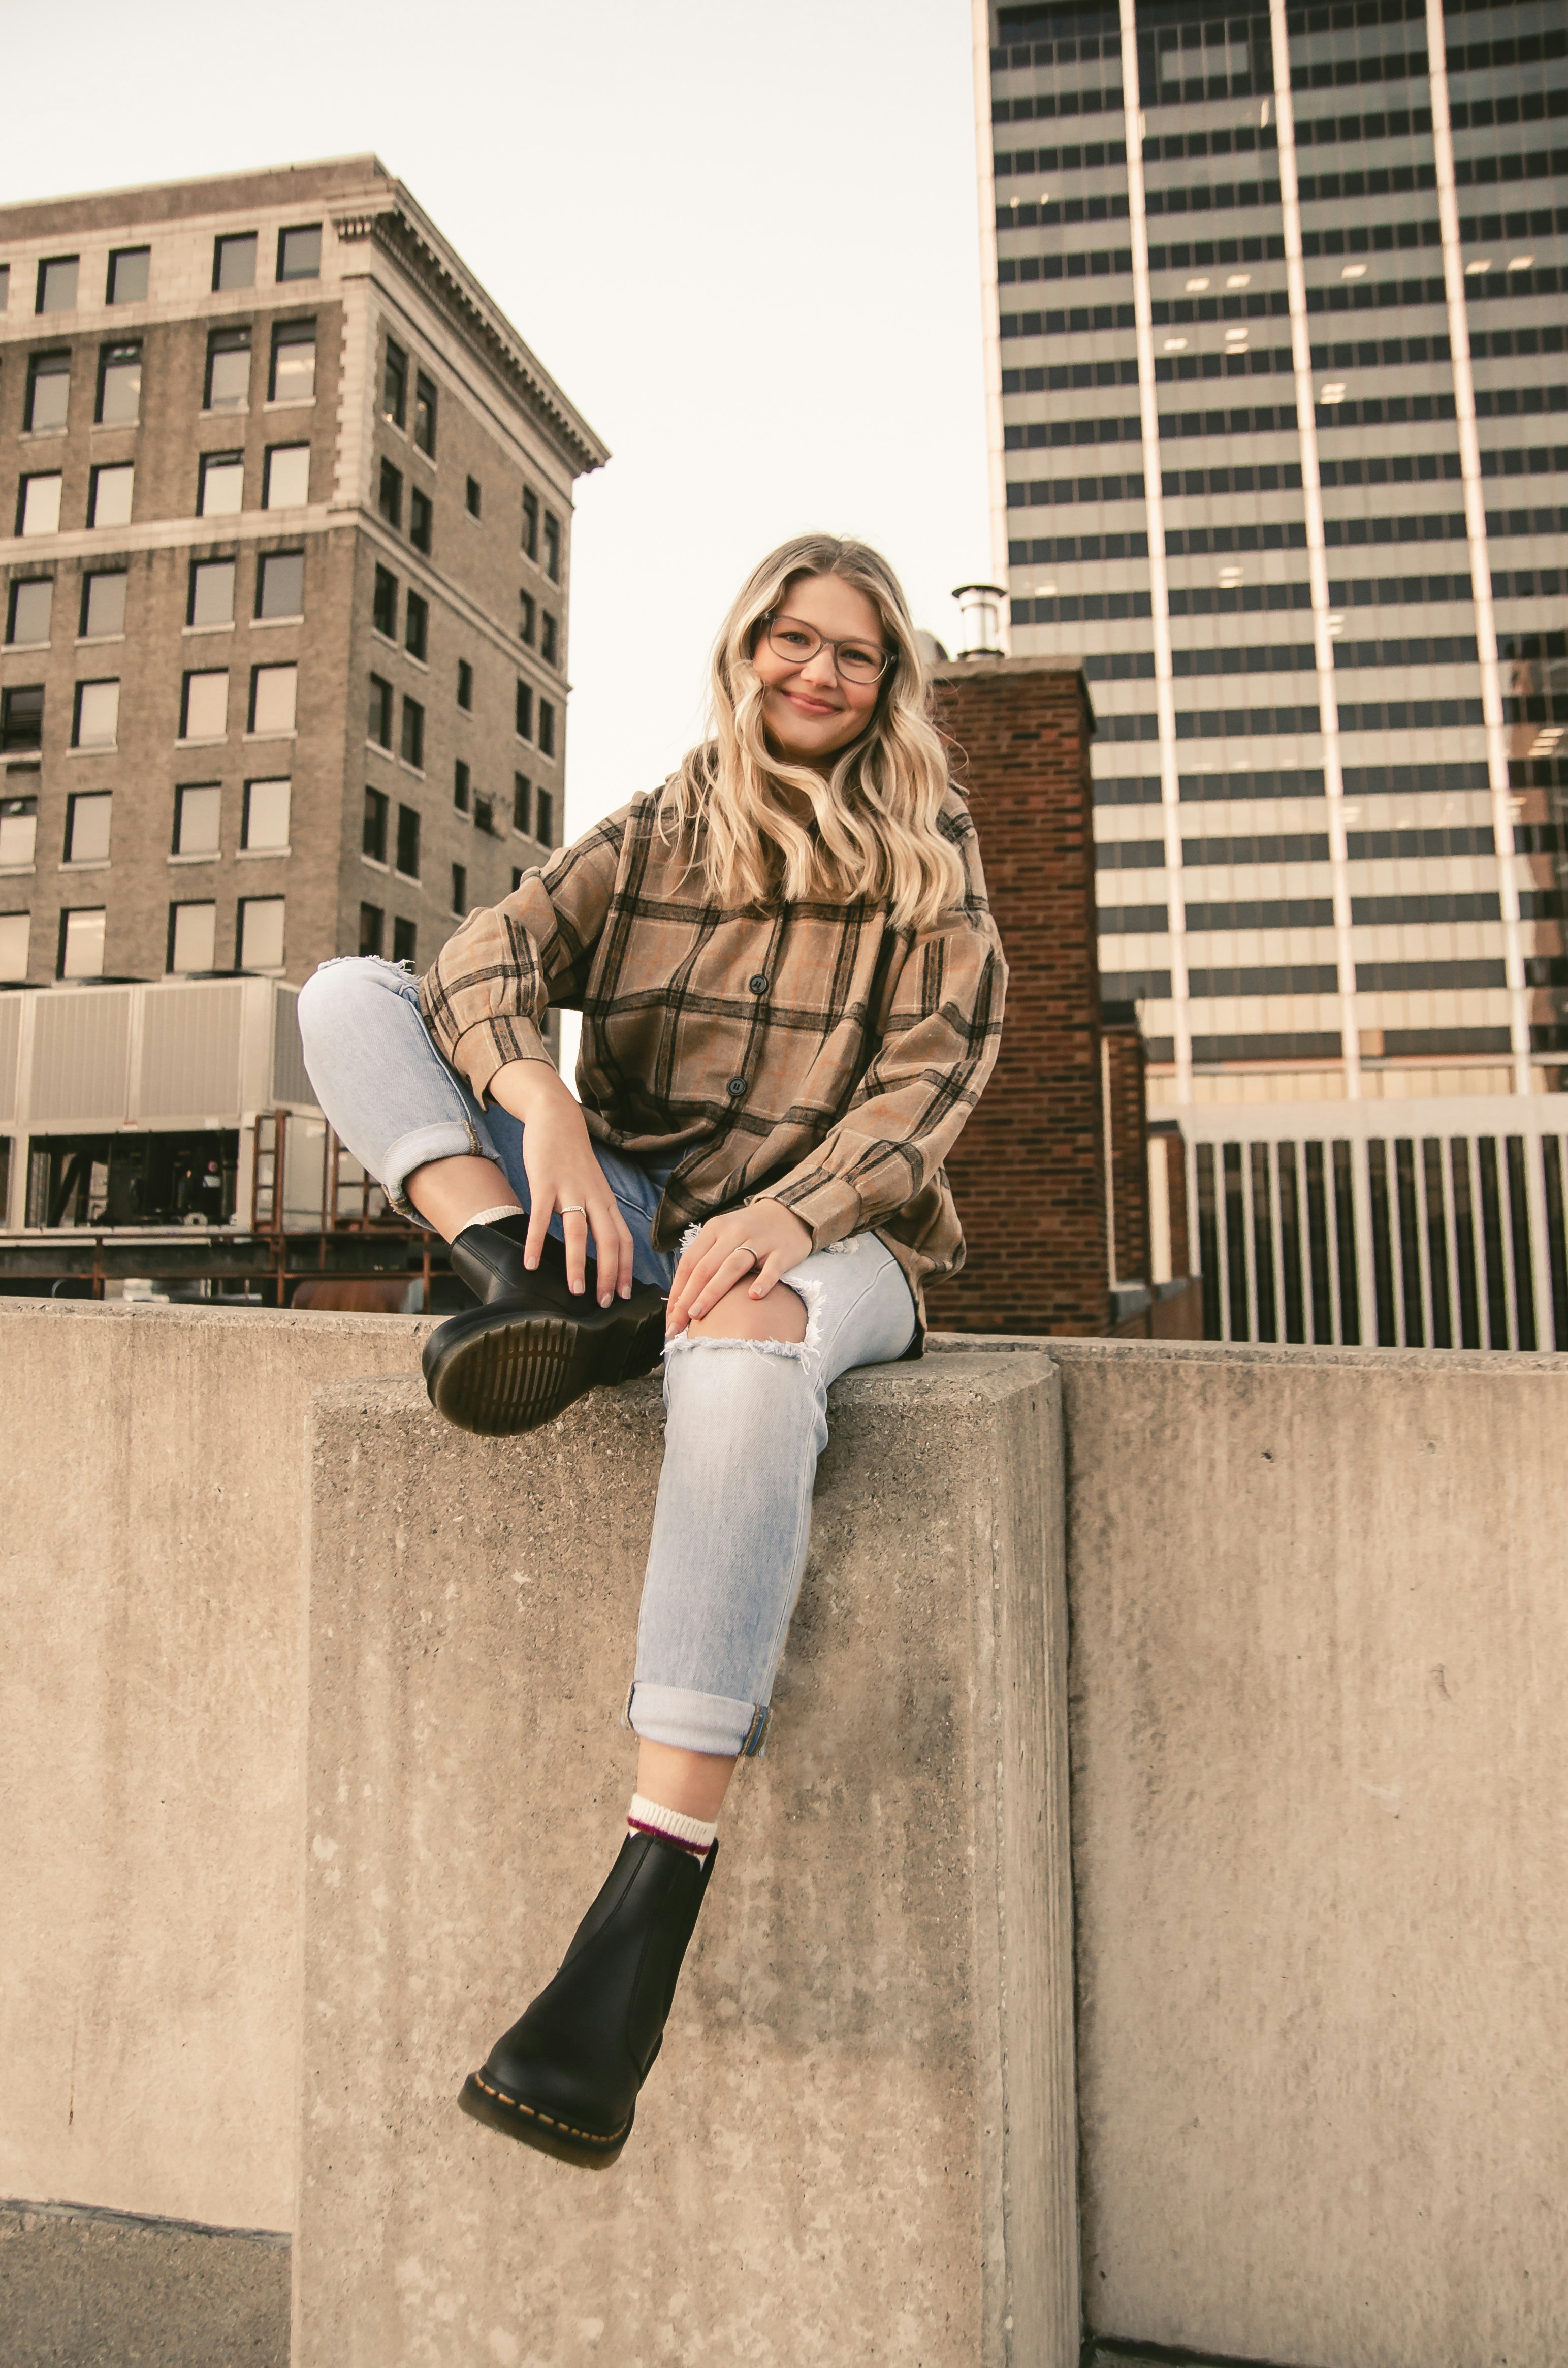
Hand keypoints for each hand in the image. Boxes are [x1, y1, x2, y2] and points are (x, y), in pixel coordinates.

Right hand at [487, 1059, 634, 1305]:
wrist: (557, 1117)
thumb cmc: (573, 1157)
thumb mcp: (592, 1185)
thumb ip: (595, 1212)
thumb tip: (595, 1244)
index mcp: (606, 1201)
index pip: (624, 1240)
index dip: (625, 1268)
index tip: (623, 1294)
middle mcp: (593, 1197)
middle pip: (609, 1241)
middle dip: (609, 1275)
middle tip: (605, 1303)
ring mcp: (570, 1189)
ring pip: (579, 1232)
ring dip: (578, 1264)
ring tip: (576, 1291)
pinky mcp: (545, 1182)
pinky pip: (541, 1217)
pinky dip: (536, 1241)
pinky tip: (530, 1262)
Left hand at [665, 1200, 812, 1335]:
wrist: (789, 1213)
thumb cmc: (749, 1233)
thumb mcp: (723, 1237)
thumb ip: (705, 1261)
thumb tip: (681, 1301)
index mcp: (714, 1229)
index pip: (689, 1263)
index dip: (677, 1292)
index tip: (670, 1318)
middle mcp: (733, 1233)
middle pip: (705, 1268)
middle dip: (687, 1299)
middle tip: (677, 1325)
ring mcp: (759, 1241)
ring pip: (731, 1268)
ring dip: (712, 1293)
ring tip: (698, 1315)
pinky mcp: (782, 1251)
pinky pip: (771, 1268)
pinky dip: (763, 1282)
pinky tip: (753, 1297)